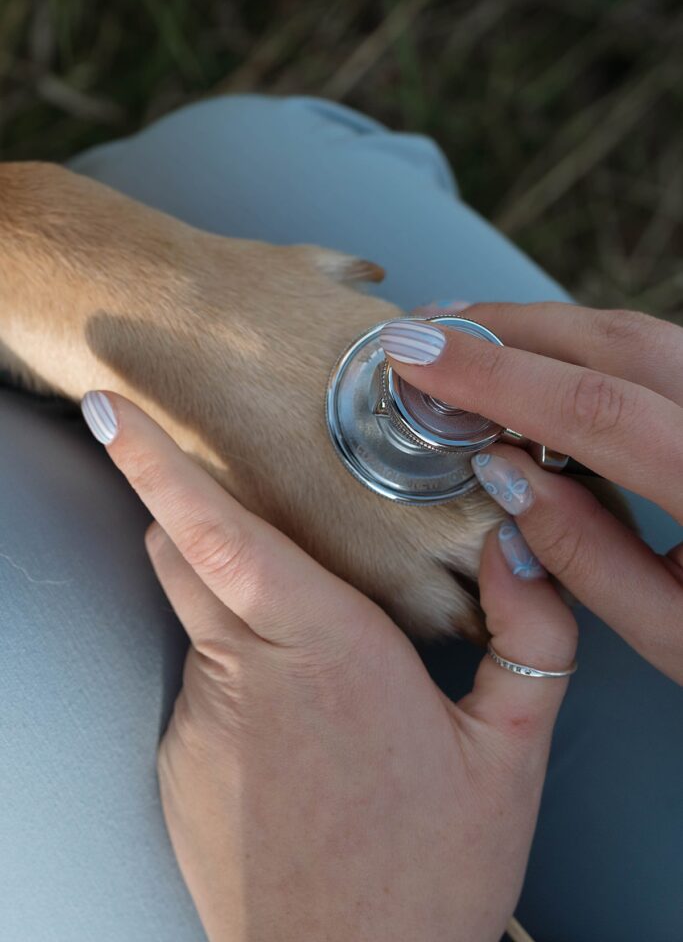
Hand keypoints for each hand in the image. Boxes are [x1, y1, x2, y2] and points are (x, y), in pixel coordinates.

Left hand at [82, 390, 576, 941]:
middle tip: (244, 511)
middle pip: (184, 553)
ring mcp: (199, 723)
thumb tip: (520, 548)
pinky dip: (236, 679)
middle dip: (195, 513)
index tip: (110, 410)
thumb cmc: (427, 877)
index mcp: (326, 649)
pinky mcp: (178, 764)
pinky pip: (198, 685)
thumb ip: (526, 637)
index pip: (220, 532)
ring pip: (195, 619)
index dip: (156, 463)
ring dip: (236, 611)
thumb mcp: (509, 756)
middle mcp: (244, 674)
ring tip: (316, 687)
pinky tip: (295, 742)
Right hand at [380, 303, 682, 683]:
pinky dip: (584, 344)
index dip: (496, 376)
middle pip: (618, 342)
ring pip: (638, 332)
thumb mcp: (678, 638)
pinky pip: (656, 349)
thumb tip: (499, 473)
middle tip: (423, 333)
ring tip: (464, 336)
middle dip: (507, 327)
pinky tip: (537, 356)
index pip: (599, 410)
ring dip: (541, 328)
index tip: (414, 358)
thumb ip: (585, 558)